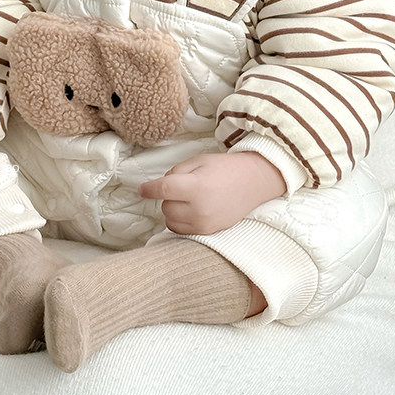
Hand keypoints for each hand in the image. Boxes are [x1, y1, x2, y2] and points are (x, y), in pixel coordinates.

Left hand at [139, 151, 285, 235]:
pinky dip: (180, 221)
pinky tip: (191, 210)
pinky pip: (181, 230)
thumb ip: (176, 172)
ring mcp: (204, 224)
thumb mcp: (198, 161)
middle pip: (165, 207)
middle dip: (167, 197)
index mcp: (197, 187)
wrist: (253, 182)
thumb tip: (159, 187)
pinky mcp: (208, 233)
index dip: (149, 189)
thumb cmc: (224, 168)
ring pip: (171, 221)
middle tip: (182, 187)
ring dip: (172, 210)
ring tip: (188, 199)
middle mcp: (200, 209)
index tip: (141, 189)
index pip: (163, 190)